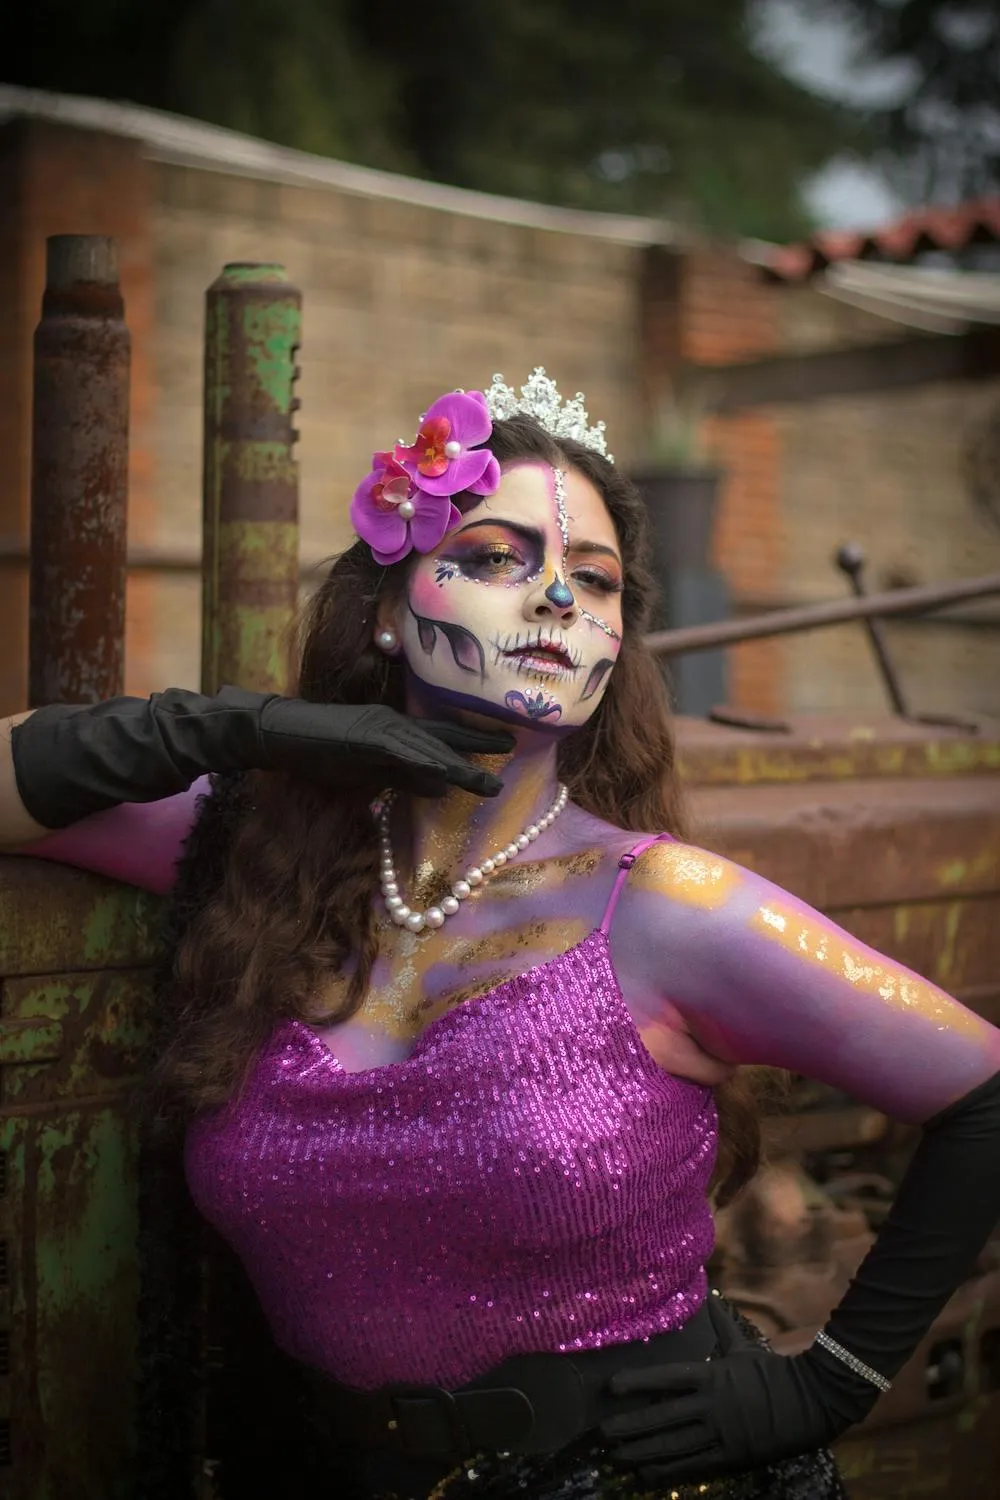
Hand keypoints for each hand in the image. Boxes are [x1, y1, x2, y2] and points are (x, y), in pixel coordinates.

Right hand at [258, 699, 515, 798]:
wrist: (281, 735)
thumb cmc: (320, 752)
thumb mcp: (371, 769)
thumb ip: (405, 776)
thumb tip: (441, 787)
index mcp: (396, 730)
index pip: (441, 735)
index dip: (473, 741)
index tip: (505, 746)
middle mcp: (394, 723)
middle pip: (443, 736)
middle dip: (477, 746)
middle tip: (512, 749)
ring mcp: (379, 727)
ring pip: (427, 746)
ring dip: (458, 763)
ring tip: (486, 779)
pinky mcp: (363, 737)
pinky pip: (398, 752)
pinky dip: (421, 762)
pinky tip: (443, 771)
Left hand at [600, 1345, 873, 1482]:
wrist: (810, 1403)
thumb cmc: (773, 1372)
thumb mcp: (744, 1348)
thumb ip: (722, 1326)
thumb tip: (710, 1297)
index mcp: (711, 1375)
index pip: (666, 1378)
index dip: (637, 1382)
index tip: (611, 1388)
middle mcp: (710, 1406)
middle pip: (662, 1416)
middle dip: (630, 1426)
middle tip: (602, 1432)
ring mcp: (720, 1434)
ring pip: (673, 1446)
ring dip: (642, 1451)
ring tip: (617, 1456)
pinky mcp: (730, 1457)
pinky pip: (692, 1466)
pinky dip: (667, 1471)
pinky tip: (647, 1473)